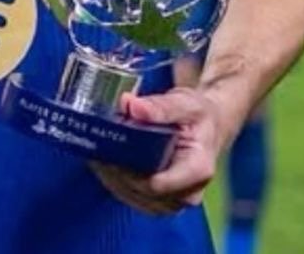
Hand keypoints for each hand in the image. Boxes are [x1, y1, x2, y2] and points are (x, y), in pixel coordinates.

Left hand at [90, 88, 227, 215]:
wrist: (206, 127)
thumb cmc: (198, 116)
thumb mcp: (186, 103)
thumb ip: (160, 106)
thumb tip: (131, 105)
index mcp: (197, 170)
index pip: (156, 183)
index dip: (127, 167)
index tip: (109, 144)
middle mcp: (187, 193)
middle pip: (139, 188)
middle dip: (115, 165)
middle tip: (96, 140)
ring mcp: (172, 201)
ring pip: (130, 194)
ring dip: (110, 173)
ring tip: (97, 146)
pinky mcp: (158, 201)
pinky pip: (129, 195)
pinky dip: (113, 177)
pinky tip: (103, 157)